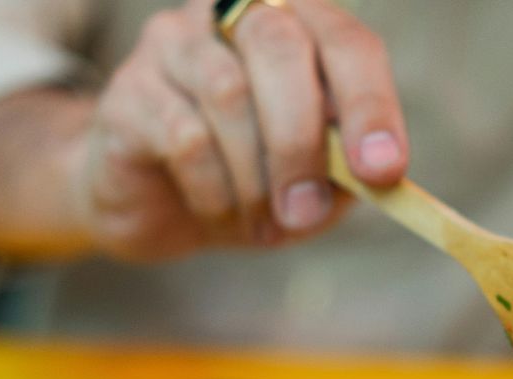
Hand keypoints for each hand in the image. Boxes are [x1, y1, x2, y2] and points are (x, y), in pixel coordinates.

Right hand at [73, 0, 406, 260]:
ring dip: (254, 177)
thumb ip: (349, 173)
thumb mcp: (316, 186)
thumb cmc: (252, 184)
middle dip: (301, 141)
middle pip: (280, 46)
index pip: (345, 41)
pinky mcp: (130, 91)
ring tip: (262, 223)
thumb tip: (375, 173)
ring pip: (228, 94)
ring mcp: (174, 43)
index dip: (369, 103)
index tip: (383, 170)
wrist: (160, 211)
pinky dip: (214, 190)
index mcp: (296, 25)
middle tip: (305, 212)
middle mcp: (232, 14)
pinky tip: (218, 213)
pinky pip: (184, 136)